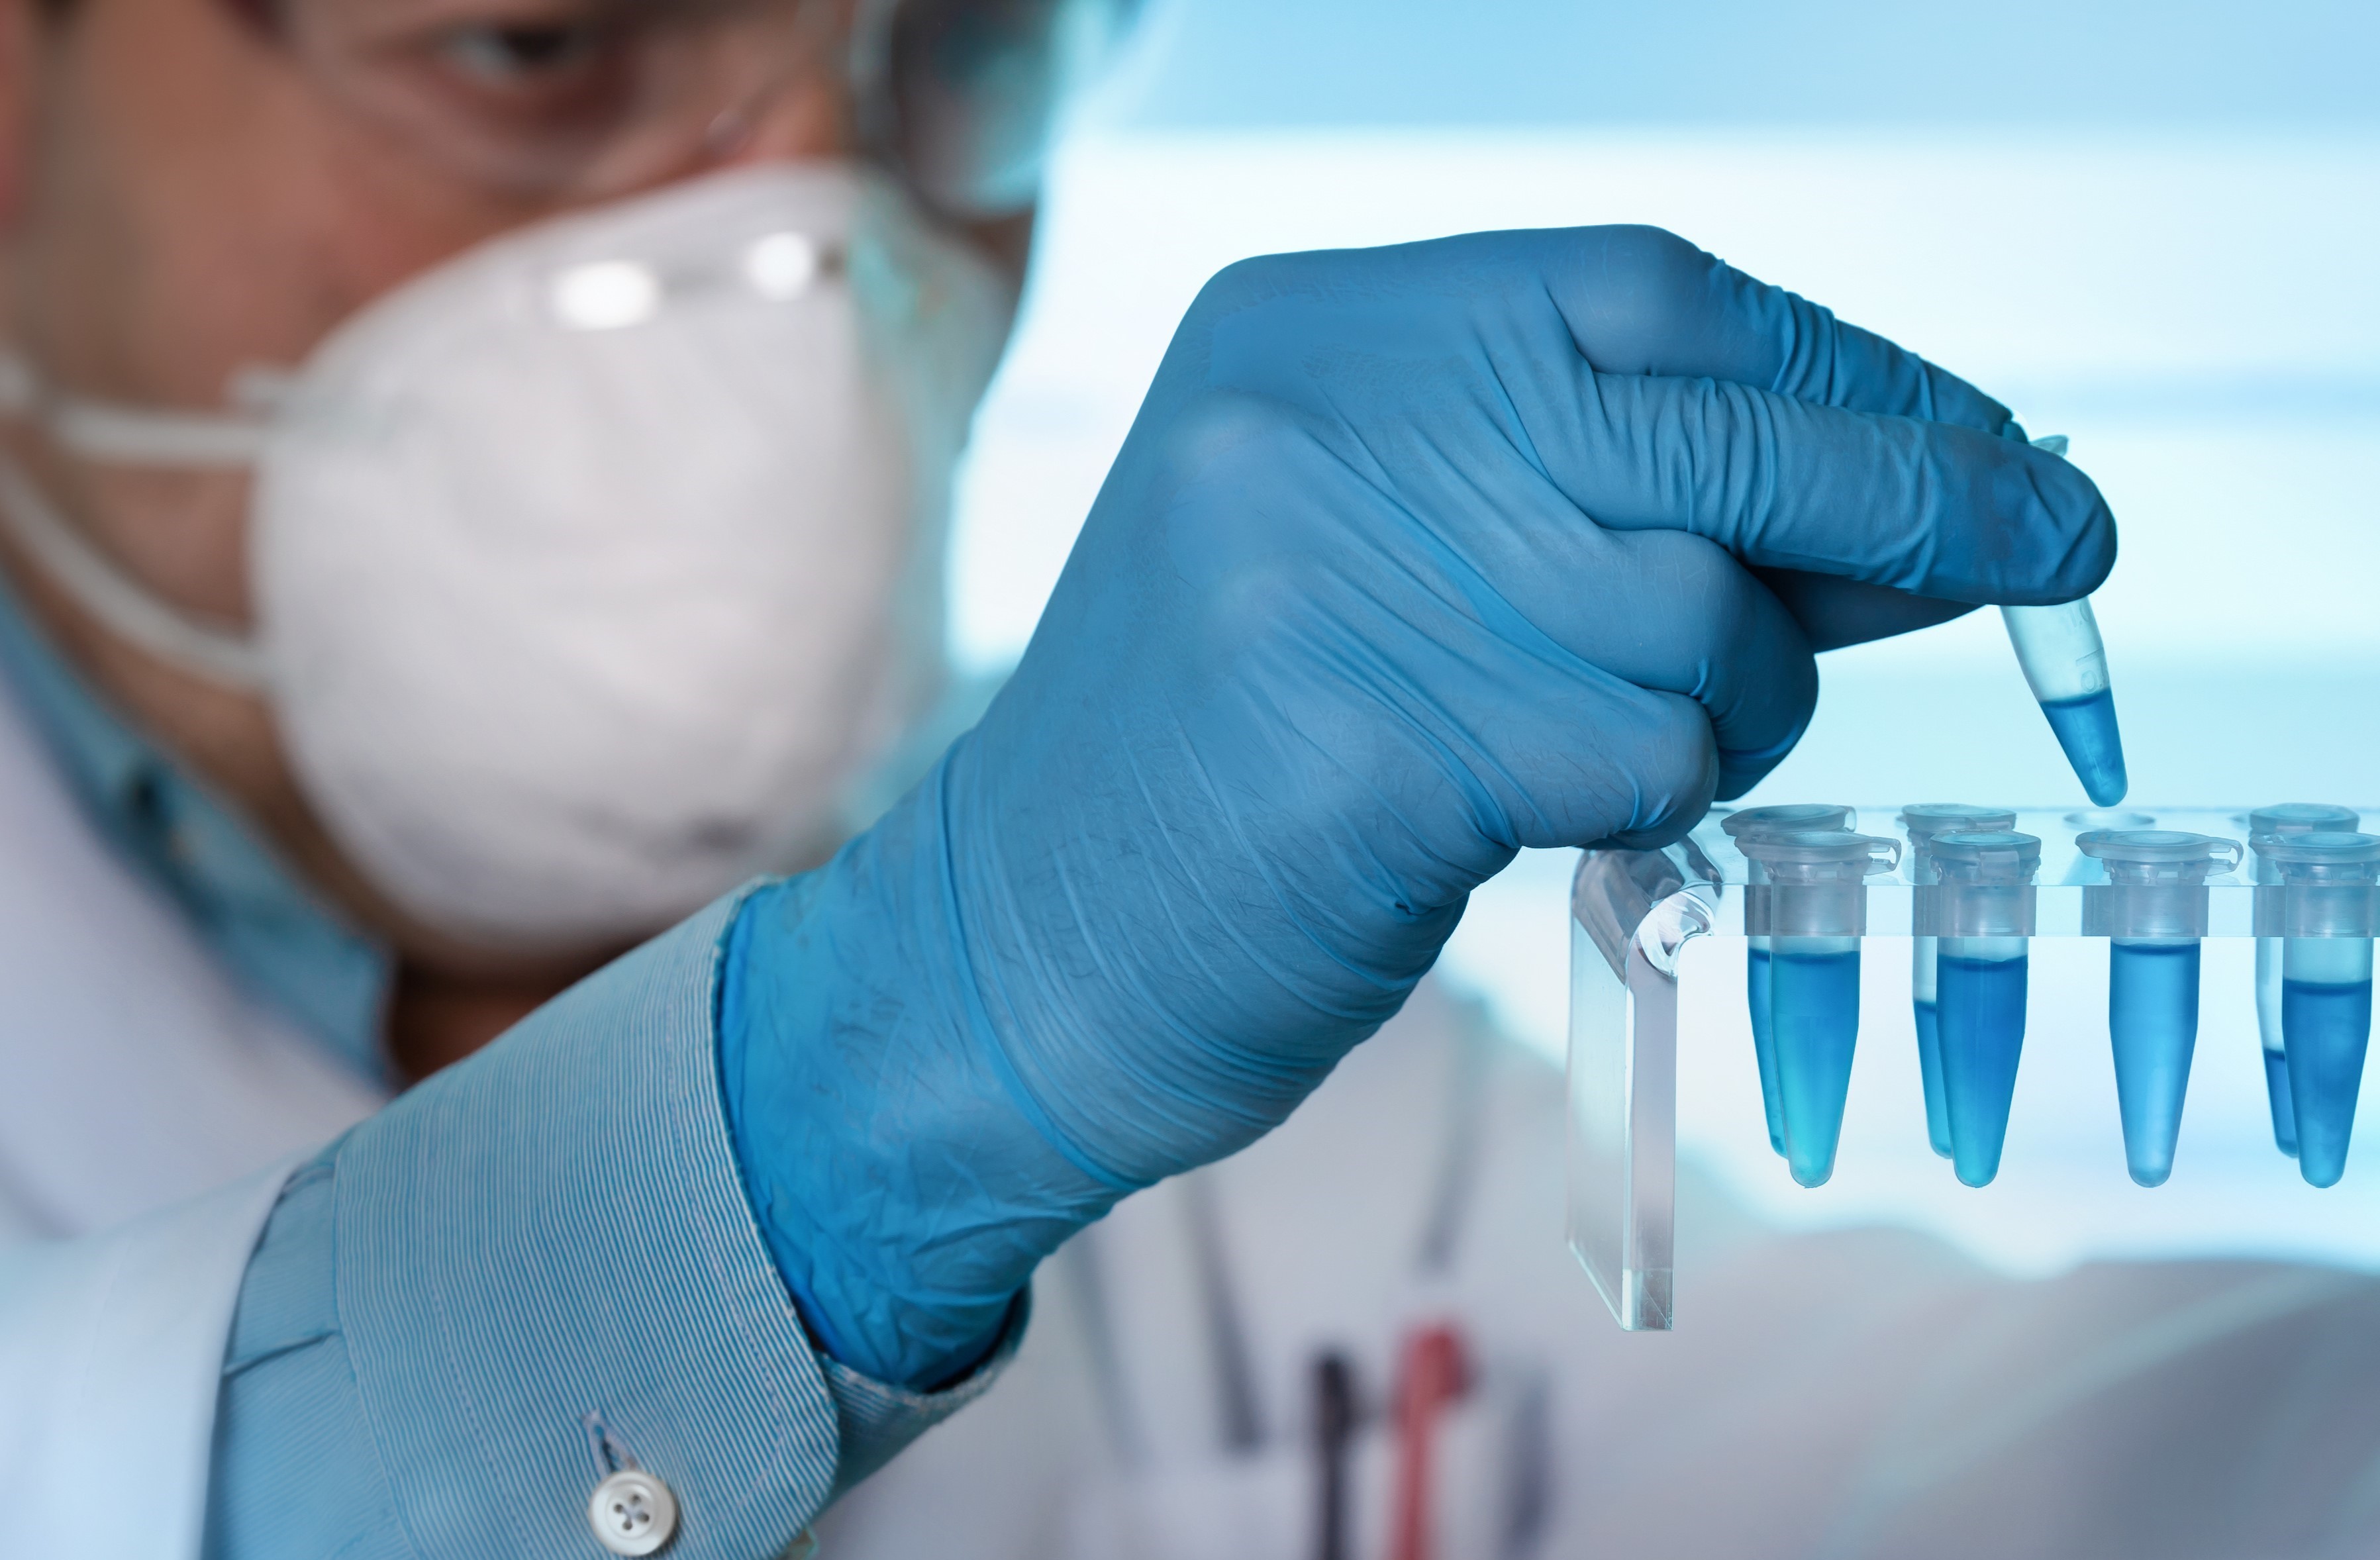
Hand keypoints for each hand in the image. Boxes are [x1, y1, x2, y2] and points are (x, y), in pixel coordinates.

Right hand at [721, 225, 2113, 1385]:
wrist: (1017, 950)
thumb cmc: (1230, 756)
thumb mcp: (1374, 547)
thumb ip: (1593, 488)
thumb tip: (1912, 479)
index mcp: (1307, 329)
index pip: (1649, 290)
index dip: (1843, 369)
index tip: (1983, 438)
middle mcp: (1307, 420)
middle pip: (1709, 428)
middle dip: (1915, 493)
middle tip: (2059, 541)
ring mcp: (1322, 582)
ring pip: (1699, 617)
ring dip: (1742, 701)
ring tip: (1644, 749)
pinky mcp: (1365, 761)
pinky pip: (1641, 758)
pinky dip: (1670, 798)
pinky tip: (1588, 817)